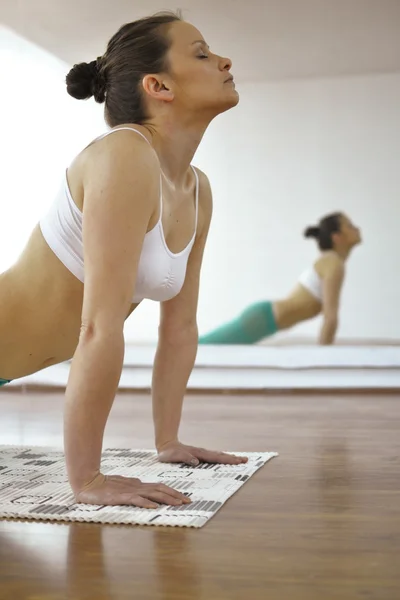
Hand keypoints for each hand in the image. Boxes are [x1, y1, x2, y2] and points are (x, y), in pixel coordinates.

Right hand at [74, 473, 191, 508]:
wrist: (88, 482)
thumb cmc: (105, 484)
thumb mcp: (123, 485)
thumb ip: (134, 487)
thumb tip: (145, 490)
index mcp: (139, 485)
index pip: (160, 487)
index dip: (173, 492)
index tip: (184, 498)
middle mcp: (137, 486)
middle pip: (160, 490)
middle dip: (175, 496)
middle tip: (188, 501)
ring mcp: (130, 491)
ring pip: (152, 494)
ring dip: (166, 499)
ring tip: (178, 503)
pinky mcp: (121, 497)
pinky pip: (136, 500)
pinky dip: (146, 503)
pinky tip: (154, 507)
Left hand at [157, 441, 247, 466]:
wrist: (166, 445)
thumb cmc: (168, 453)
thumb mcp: (173, 456)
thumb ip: (184, 458)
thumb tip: (197, 462)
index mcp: (198, 454)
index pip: (215, 457)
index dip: (227, 459)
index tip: (238, 460)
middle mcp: (202, 453)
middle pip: (220, 456)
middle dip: (233, 458)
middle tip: (245, 460)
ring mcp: (202, 454)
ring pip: (218, 456)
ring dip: (229, 458)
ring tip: (240, 460)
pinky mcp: (200, 456)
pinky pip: (214, 457)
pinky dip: (222, 458)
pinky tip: (226, 461)